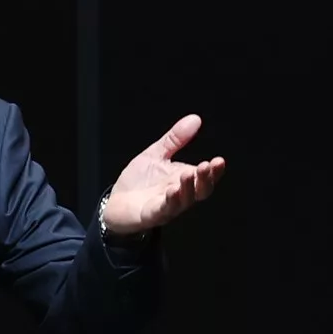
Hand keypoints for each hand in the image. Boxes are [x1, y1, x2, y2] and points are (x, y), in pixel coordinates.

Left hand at [102, 115, 225, 234]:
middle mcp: (180, 195)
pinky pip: (165, 209)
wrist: (114, 202)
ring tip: (188, 173)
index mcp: (184, 180)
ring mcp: (167, 206)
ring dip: (188, 188)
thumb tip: (195, 118)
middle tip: (207, 165)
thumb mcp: (156, 154)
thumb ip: (175, 139)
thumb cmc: (138, 181)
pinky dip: (171, 201)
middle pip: (201, 191)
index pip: (205, 177)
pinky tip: (172, 190)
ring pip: (185, 201)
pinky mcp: (152, 214)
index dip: (215, 171)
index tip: (219, 160)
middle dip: (206, 179)